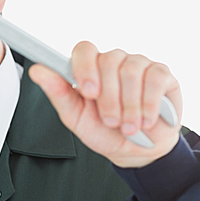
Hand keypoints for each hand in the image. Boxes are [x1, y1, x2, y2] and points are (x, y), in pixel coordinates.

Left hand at [29, 41, 182, 167]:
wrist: (135, 151)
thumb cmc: (104, 131)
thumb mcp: (76, 117)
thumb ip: (58, 93)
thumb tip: (37, 70)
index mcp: (91, 68)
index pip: (84, 49)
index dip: (85, 67)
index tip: (87, 92)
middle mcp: (115, 61)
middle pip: (108, 61)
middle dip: (108, 98)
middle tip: (110, 121)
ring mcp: (139, 64)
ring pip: (131, 70)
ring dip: (128, 106)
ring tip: (128, 126)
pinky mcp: (162, 74)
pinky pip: (154, 78)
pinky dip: (149, 104)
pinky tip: (146, 120)